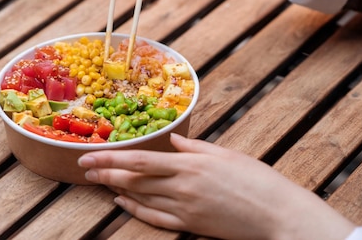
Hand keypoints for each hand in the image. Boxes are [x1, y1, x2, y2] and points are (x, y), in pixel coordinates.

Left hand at [78, 133, 354, 239]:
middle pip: (133, 178)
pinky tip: (122, 203)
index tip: (90, 154)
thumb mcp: (225, 154)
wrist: (277, 213)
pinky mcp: (190, 225)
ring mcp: (184, 207)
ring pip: (140, 197)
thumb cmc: (256, 179)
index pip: (140, 159)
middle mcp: (181, 185)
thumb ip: (194, 146)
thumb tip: (172, 137)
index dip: (111, 157)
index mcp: (190, 163)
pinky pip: (154, 218)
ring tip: (98, 182)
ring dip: (116, 188)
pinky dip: (134, 210)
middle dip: (105, 172)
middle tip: (84, 168)